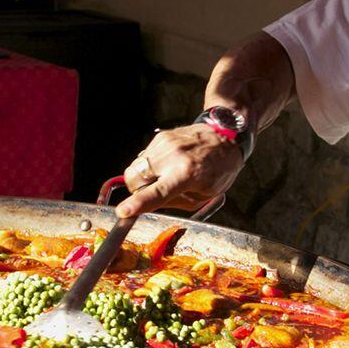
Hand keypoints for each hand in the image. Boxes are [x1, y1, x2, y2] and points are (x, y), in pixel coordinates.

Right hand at [116, 124, 245, 218]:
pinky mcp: (160, 137)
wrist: (225, 135)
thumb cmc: (219, 169)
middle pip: (134, 179)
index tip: (123, 212)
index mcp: (187, 174)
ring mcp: (164, 144)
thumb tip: (147, 206)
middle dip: (136, 191)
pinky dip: (150, 167)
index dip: (137, 204)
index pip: (156, 192)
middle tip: (151, 194)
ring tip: (163, 177)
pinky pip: (143, 157)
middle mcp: (173, 156)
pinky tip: (167, 165)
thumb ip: (174, 202)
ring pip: (135, 168)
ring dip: (142, 178)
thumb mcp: (203, 195)